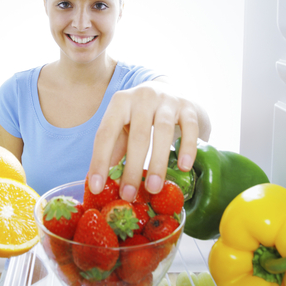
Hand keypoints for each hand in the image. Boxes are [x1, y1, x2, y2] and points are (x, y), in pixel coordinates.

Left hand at [88, 80, 210, 200]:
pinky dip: (187, 148)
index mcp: (120, 102)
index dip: (99, 160)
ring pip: (162, 131)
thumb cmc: (141, 115)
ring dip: (158, 162)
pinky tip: (184, 167)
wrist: (171, 89)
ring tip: (153, 188)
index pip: (106, 133)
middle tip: (128, 195)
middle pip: (137, 135)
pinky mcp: (189, 106)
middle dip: (131, 168)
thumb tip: (103, 181)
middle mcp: (142, 97)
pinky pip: (189, 127)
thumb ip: (114, 149)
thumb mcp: (124, 127)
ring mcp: (167, 99)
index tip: (96, 187)